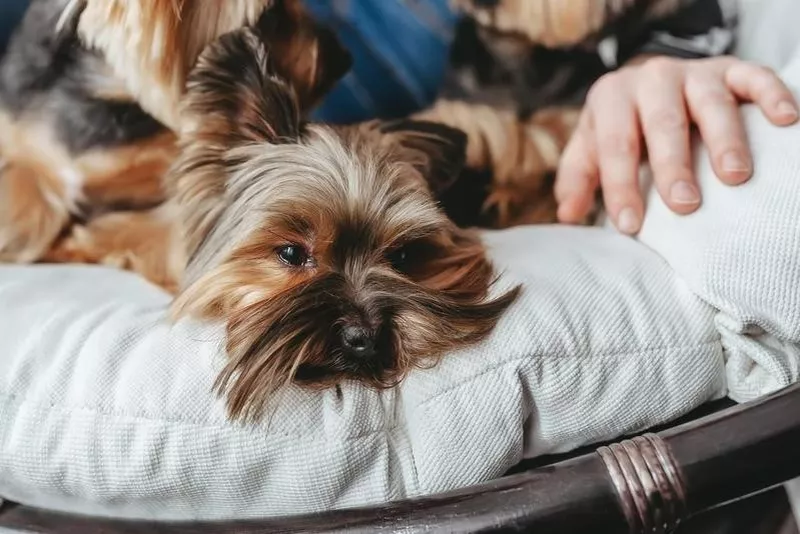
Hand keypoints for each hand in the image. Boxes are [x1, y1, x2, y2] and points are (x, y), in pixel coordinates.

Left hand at [554, 55, 797, 233]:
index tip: (630, 225)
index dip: (620, 186)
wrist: (649, 82)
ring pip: (711, 102)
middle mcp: (652, 78)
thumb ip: (578, 178)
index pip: (614, 145)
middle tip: (684, 204)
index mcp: (612, 97)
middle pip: (663, 123)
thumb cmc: (621, 127)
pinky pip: (754, 77)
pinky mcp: (731, 69)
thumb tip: (568, 215)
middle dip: (672, 164)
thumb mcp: (591, 147)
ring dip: (725, 139)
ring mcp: (694, 72)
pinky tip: (785, 121)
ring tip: (735, 177)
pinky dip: (771, 96)